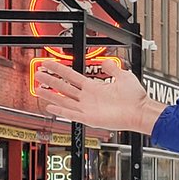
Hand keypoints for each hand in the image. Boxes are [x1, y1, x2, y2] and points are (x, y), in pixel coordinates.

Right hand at [33, 60, 166, 134]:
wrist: (141, 111)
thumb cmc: (135, 97)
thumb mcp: (124, 76)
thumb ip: (113, 68)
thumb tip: (106, 61)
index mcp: (95, 87)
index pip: (72, 76)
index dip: (59, 70)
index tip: (48, 64)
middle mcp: (89, 98)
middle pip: (64, 87)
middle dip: (50, 80)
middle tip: (38, 74)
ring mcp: (88, 108)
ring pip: (64, 100)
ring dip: (50, 94)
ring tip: (37, 88)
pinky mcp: (90, 118)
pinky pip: (71, 114)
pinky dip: (61, 110)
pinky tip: (50, 106)